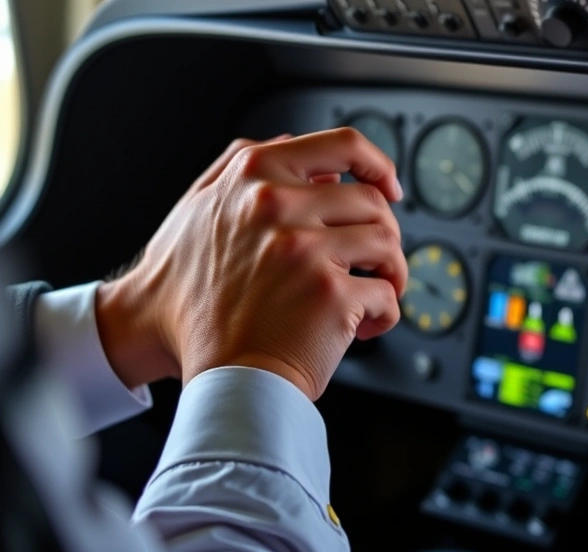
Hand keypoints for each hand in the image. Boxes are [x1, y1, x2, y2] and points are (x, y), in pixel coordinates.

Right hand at [96, 129, 405, 400]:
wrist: (177, 353)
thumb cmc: (188, 291)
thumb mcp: (197, 206)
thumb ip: (243, 165)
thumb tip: (293, 142)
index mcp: (255, 175)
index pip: (343, 145)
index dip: (379, 164)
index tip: (389, 186)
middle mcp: (280, 206)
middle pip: (373, 203)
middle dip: (383, 235)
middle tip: (372, 263)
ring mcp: (305, 250)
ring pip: (387, 244)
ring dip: (390, 273)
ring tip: (371, 295)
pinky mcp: (329, 295)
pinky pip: (386, 296)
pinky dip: (384, 315)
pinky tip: (361, 327)